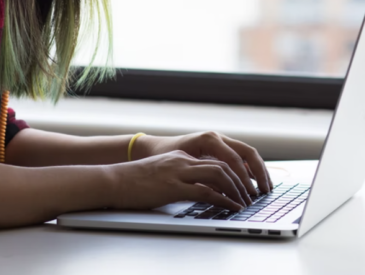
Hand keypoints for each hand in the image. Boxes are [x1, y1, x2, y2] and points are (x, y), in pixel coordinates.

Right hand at [108, 150, 248, 210]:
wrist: (112, 180)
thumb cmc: (132, 181)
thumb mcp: (160, 173)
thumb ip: (179, 177)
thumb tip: (196, 190)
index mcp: (181, 156)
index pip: (216, 159)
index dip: (235, 171)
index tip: (246, 184)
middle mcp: (183, 160)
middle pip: (223, 164)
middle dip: (242, 180)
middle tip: (252, 194)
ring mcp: (179, 172)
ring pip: (219, 175)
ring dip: (236, 189)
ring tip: (245, 202)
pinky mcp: (173, 187)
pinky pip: (206, 191)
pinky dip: (223, 200)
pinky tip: (231, 207)